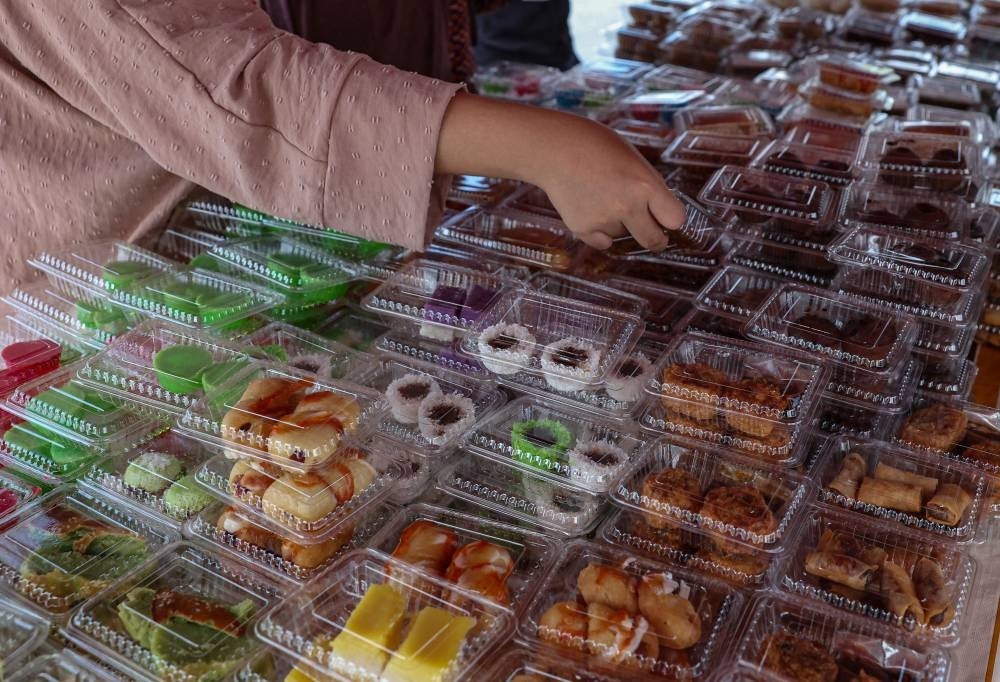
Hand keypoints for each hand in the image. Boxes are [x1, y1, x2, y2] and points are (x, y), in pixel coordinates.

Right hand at [534, 116, 685, 250]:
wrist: (553, 149)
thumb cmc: (594, 145)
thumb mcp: (632, 158)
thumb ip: (647, 186)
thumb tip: (659, 210)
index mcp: (644, 185)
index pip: (675, 219)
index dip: (673, 220)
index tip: (669, 220)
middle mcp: (627, 206)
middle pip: (653, 240)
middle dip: (656, 239)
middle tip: (654, 235)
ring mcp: (603, 220)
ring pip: (622, 235)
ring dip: (619, 224)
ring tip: (602, 197)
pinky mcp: (582, 229)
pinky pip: (602, 242)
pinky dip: (600, 232)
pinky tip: (591, 209)